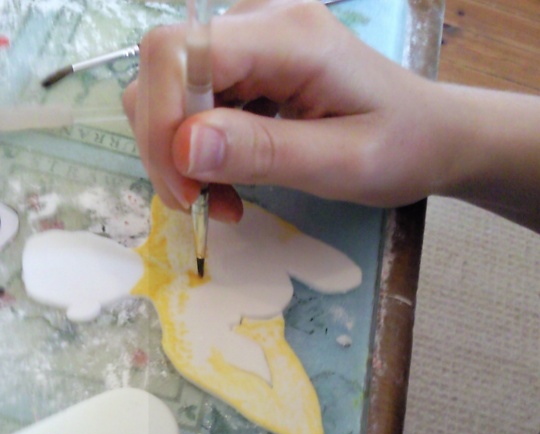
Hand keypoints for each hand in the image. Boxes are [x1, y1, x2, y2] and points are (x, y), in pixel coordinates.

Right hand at [123, 0, 455, 220]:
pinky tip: (229, 182)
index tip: (186, 192)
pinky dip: (198, 151)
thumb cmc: (400, 148)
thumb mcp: (340, 162)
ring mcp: (251, 38)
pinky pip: (194, 102)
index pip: (177, 52)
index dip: (161, 123)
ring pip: (171, 89)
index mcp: (288, 34)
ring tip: (224, 200)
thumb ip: (263, 151)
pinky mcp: (248, 63)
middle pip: (164, 70)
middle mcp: (260, 20)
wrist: (431, 134)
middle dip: (167, 148)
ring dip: (181, 156)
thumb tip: (182, 147)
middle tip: (204, 206)